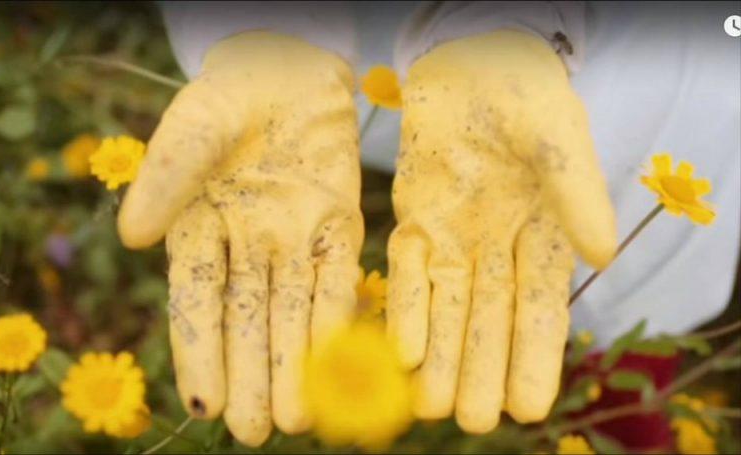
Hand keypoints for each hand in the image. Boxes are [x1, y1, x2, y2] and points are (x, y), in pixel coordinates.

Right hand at [117, 32, 362, 445]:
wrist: (286, 69)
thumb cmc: (226, 98)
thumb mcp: (190, 130)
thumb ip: (164, 179)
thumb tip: (131, 237)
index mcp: (197, 232)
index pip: (195, 304)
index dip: (199, 355)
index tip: (203, 406)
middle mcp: (245, 247)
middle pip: (247, 321)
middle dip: (251, 376)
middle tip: (255, 432)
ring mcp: (292, 239)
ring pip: (291, 312)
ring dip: (293, 365)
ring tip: (292, 420)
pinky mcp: (335, 226)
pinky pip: (335, 279)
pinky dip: (333, 320)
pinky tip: (333, 363)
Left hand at [386, 31, 616, 432]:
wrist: (470, 62)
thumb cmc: (524, 93)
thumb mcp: (555, 134)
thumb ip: (576, 191)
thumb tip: (602, 258)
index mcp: (544, 233)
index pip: (540, 307)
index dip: (534, 357)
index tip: (528, 408)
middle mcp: (498, 246)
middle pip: (489, 319)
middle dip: (480, 370)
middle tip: (473, 422)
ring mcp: (454, 235)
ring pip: (447, 307)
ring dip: (439, 356)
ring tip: (432, 408)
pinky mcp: (415, 220)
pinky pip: (410, 272)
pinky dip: (406, 310)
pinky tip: (400, 352)